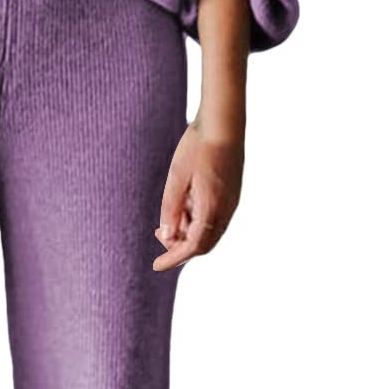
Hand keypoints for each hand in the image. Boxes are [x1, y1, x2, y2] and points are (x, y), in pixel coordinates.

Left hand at [152, 117, 244, 271]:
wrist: (224, 122)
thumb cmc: (197, 147)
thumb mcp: (176, 178)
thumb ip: (171, 209)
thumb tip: (167, 236)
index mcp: (212, 208)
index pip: (192, 246)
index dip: (173, 258)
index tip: (156, 266)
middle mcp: (226, 210)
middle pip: (203, 243)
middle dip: (181, 246)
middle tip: (159, 237)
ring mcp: (232, 202)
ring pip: (210, 231)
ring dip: (189, 231)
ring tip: (169, 219)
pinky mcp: (232, 193)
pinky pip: (216, 218)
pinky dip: (198, 220)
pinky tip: (185, 205)